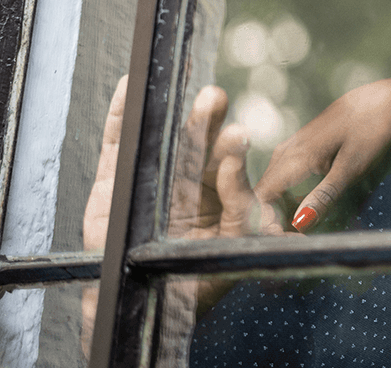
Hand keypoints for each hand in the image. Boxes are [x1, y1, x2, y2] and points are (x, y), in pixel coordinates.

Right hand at [81, 77, 255, 351]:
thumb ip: (245, 227)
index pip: (228, 168)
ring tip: (181, 90)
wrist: (140, 304)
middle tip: (215, 98)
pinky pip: (118, 142)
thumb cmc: (191, 283)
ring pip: (165, 138)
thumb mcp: (226, 255)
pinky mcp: (115, 178)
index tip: (238, 140)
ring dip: (173, 113)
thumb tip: (275, 212)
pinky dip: (120, 114)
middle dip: (207, 122)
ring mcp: (152, 176)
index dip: (232, 155)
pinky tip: (130, 86)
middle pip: (199, 144)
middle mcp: (187, 180)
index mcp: (217, 195)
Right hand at [253, 79, 390, 232]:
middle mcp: (286, 154)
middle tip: (295, 249)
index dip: (266, 227)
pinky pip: (289, 182)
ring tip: (303, 238)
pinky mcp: (304, 152)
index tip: (286, 246)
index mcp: (292, 157)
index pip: (259, 200)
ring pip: (276, 191)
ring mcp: (293, 151)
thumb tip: (298, 226)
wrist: (385, 100)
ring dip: (285, 216)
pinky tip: (312, 215)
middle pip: (265, 198)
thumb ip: (325, 196)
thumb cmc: (372, 130)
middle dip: (275, 226)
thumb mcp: (352, 166)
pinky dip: (296, 201)